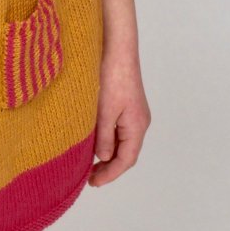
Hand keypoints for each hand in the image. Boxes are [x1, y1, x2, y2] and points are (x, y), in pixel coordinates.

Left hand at [88, 47, 151, 186]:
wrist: (117, 47)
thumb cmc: (112, 76)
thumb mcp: (104, 110)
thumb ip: (104, 137)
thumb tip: (104, 158)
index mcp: (137, 126)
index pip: (126, 160)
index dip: (110, 174)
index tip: (94, 183)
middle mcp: (139, 122)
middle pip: (126, 153)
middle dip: (109, 167)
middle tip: (90, 177)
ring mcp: (134, 113)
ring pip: (122, 141)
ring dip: (108, 153)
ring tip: (89, 162)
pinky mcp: (127, 104)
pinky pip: (119, 129)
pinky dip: (108, 138)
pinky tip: (94, 139)